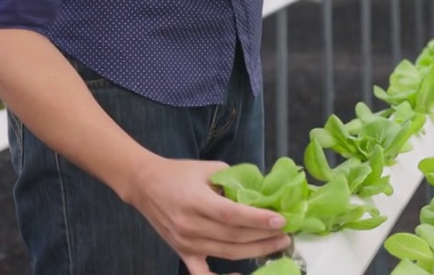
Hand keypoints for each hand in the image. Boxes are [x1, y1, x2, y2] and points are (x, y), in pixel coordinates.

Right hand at [125, 156, 290, 273]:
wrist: (145, 185)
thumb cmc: (179, 174)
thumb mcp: (209, 169)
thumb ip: (235, 181)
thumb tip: (264, 193)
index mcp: (196, 200)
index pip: (231, 215)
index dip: (257, 219)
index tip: (281, 220)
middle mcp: (190, 225)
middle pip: (233, 236)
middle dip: (264, 236)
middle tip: (287, 232)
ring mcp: (186, 242)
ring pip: (227, 253)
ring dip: (256, 251)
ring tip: (278, 245)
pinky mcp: (183, 253)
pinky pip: (203, 274)